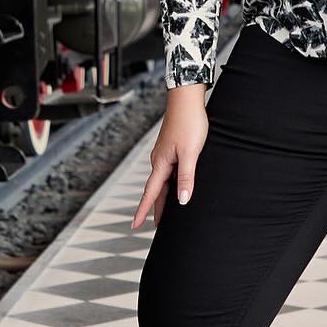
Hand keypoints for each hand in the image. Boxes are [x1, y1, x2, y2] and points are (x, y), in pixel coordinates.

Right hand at [133, 87, 208, 226]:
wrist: (187, 99)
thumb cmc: (190, 123)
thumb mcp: (191, 153)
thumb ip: (187, 177)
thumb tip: (182, 201)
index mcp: (161, 163)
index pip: (150, 193)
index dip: (143, 211)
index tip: (135, 226)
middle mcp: (159, 160)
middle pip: (156, 190)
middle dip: (154, 208)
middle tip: (155, 227)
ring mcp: (165, 154)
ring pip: (163, 181)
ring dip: (163, 197)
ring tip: (166, 212)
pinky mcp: (172, 148)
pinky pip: (169, 172)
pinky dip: (170, 184)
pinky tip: (176, 186)